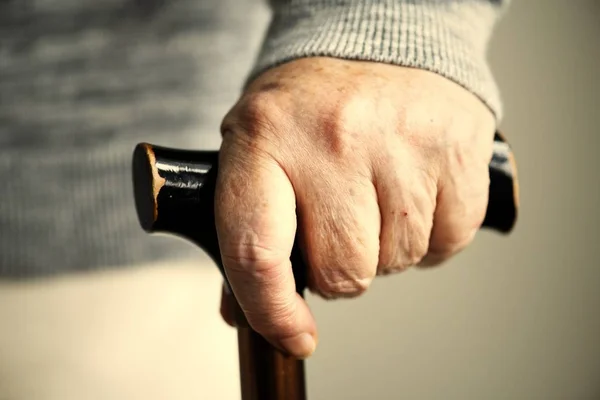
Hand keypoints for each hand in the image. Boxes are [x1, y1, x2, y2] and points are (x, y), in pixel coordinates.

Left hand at [215, 57, 495, 357]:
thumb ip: (250, 228)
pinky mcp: (456, 149)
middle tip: (339, 220)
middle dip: (341, 266)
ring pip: (397, 261)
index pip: (257, 251)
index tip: (292, 333)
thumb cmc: (312, 104)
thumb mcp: (259, 147)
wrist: (380, 39)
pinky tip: (413, 192)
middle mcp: (334, 137)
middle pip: (343, 271)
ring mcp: (401, 141)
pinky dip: (430, 235)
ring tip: (377, 193)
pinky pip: (447, 241)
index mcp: (264, 137)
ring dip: (386, 247)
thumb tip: (247, 312)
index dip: (271, 311)